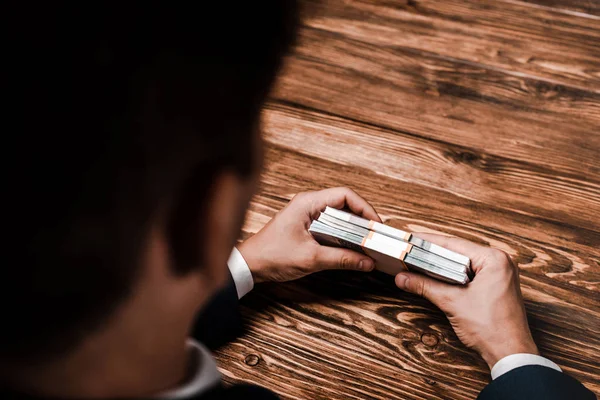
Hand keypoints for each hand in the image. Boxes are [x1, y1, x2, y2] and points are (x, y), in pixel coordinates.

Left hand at [238, 187, 380, 282]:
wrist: (249, 264)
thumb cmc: (272, 256)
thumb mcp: (311, 259)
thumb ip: (342, 259)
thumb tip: (367, 262)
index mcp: (308, 203)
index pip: (345, 195)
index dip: (365, 208)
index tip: (376, 225)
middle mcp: (308, 203)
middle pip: (345, 204)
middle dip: (362, 219)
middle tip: (376, 236)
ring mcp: (307, 214)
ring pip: (339, 215)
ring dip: (354, 228)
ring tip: (368, 242)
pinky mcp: (306, 225)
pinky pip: (331, 224)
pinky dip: (343, 234)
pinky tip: (351, 247)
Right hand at [394, 233, 537, 369]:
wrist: (510, 355)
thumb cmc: (492, 329)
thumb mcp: (452, 302)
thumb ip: (425, 286)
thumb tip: (403, 278)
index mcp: (495, 259)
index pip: (454, 244)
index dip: (429, 242)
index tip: (411, 239)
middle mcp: (500, 262)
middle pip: (459, 252)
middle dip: (434, 254)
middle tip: (411, 251)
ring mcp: (500, 274)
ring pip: (463, 263)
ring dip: (442, 265)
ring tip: (419, 263)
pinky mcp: (497, 286)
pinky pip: (471, 274)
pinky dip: (453, 275)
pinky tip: (436, 277)